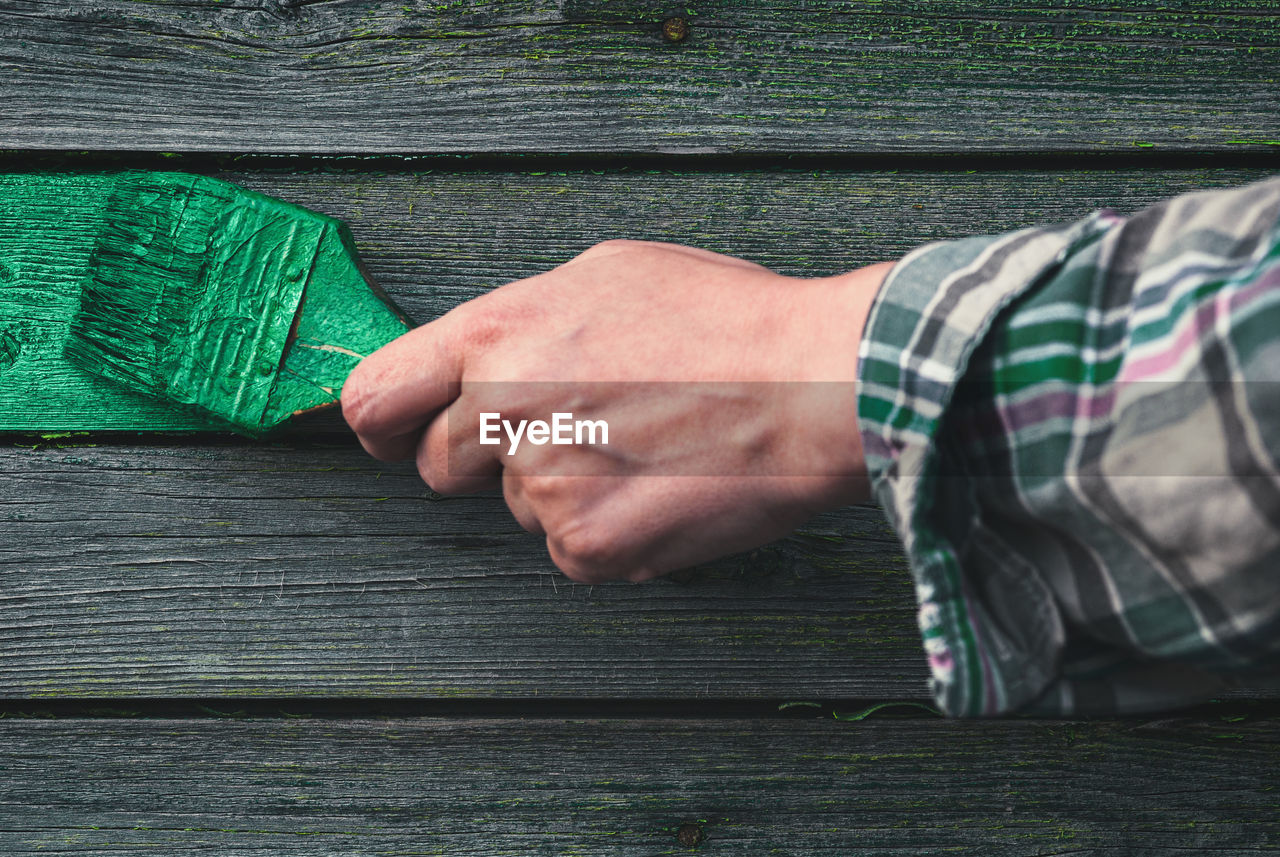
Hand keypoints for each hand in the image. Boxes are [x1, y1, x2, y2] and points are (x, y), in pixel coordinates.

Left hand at [342, 240, 892, 582]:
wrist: (814, 384)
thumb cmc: (723, 320)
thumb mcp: (603, 276)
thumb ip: (515, 325)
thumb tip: (468, 363)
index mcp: (497, 334)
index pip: (375, 397)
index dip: (384, 422)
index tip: (400, 432)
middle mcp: (503, 410)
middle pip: (439, 466)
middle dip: (485, 458)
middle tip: (569, 430)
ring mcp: (544, 485)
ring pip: (517, 507)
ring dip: (561, 488)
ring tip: (641, 445)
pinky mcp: (589, 545)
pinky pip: (568, 548)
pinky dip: (605, 529)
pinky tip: (659, 486)